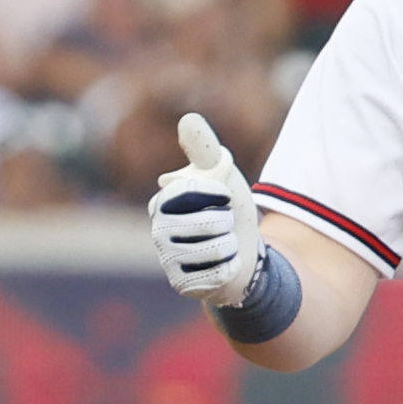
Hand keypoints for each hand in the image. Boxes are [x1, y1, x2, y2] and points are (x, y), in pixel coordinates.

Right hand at [150, 113, 259, 305]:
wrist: (244, 255)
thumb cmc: (228, 211)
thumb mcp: (222, 176)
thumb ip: (205, 149)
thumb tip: (188, 118)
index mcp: (162, 201)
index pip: (193, 190)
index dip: (219, 193)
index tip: (223, 197)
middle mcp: (158, 231)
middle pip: (207, 223)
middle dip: (227, 222)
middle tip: (222, 226)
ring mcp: (168, 260)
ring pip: (216, 249)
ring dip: (231, 246)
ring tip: (224, 245)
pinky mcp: (182, 285)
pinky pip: (218, 274)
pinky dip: (231, 268)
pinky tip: (223, 266)